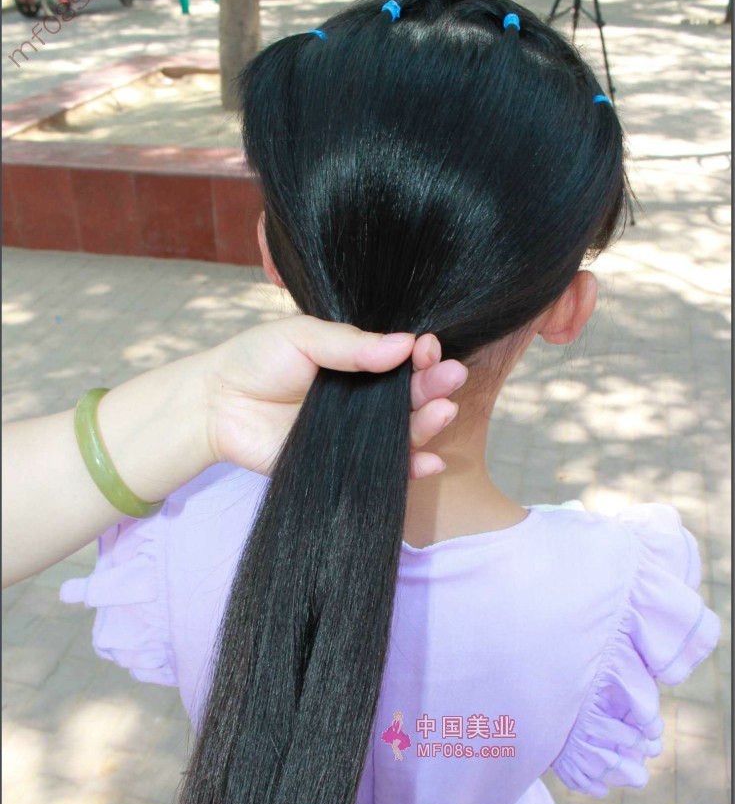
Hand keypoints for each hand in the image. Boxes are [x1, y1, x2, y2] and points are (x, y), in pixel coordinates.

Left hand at [201, 314, 467, 479]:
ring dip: (429, 423)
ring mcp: (356, 431)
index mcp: (358, 359)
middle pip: (411, 393)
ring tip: (443, 411)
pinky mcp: (343, 464)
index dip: (420, 353)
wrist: (215, 404)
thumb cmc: (255, 359)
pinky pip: (382, 468)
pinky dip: (409, 468)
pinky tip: (429, 462)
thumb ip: (351, 344)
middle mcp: (364, 395)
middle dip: (435, 385)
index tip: (426, 346)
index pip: (402, 356)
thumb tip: (405, 343)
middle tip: (451, 376)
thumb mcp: (303, 336)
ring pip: (404, 430)